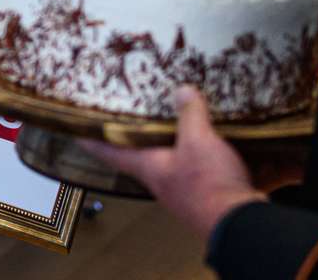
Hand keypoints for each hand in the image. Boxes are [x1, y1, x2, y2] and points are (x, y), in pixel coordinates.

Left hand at [81, 86, 263, 241]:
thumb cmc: (209, 187)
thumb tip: (181, 91)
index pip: (110, 150)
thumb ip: (189, 114)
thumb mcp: (197, 141)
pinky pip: (209, 167)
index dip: (91, 139)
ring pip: (177, 160)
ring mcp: (188, 188)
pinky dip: (216, 152)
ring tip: (185, 118)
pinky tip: (229, 138)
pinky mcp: (213, 193)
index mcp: (150, 167)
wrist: (243, 225)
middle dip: (141, 135)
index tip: (74, 130)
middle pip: (144, 155)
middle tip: (137, 112)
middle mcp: (164, 179)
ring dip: (181, 141)